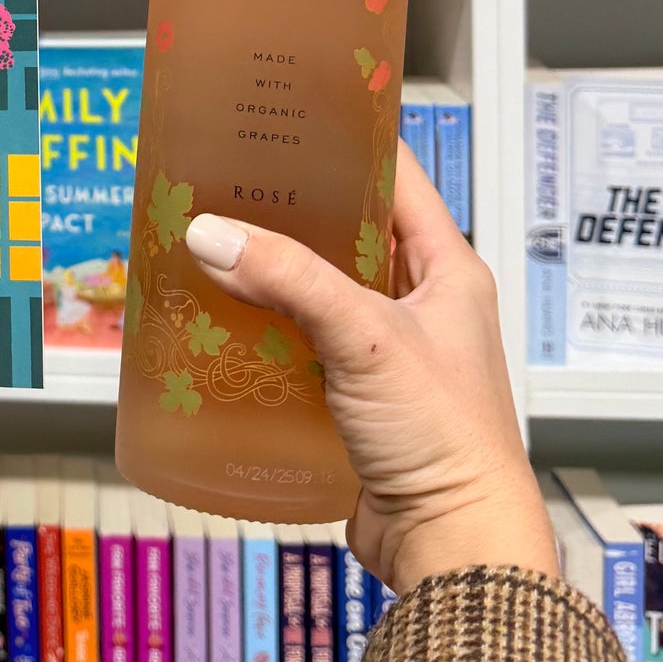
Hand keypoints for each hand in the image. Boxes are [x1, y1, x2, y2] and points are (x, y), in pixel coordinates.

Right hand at [185, 141, 558, 594]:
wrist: (452, 543)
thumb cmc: (444, 436)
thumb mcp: (365, 337)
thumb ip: (290, 280)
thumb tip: (212, 233)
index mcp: (447, 270)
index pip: (397, 178)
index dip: (346, 143)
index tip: (290, 118)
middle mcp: (421, 305)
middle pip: (348, 235)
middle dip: (290, 211)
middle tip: (227, 183)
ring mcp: (387, 353)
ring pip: (318, 293)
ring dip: (271, 276)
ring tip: (210, 245)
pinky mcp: (357, 400)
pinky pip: (302, 349)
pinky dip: (264, 335)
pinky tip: (220, 325)